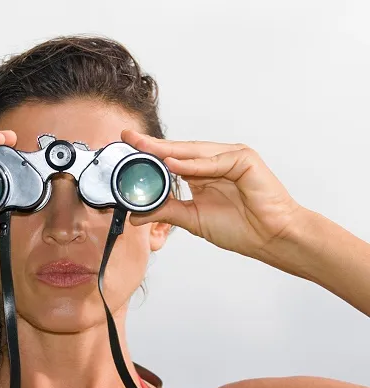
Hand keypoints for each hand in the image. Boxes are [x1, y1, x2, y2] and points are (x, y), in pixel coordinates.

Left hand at [121, 129, 303, 260]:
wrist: (271, 238)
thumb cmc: (240, 228)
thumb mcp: (192, 218)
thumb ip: (165, 211)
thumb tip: (136, 215)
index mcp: (202, 173)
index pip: (171, 159)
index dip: (149, 153)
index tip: (127, 147)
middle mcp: (215, 161)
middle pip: (179, 151)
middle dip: (152, 145)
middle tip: (129, 138)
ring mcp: (230, 157)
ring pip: (194, 151)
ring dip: (168, 150)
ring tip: (144, 148)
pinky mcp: (245, 159)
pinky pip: (214, 161)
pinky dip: (193, 164)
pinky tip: (173, 164)